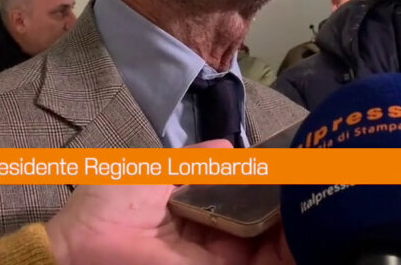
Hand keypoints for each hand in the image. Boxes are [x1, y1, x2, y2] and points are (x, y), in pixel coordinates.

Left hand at [45, 139, 293, 264]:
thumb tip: (231, 146)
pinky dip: (289, 246)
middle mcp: (209, 236)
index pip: (238, 195)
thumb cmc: (108, 210)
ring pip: (267, 240)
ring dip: (294, 220)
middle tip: (317, 176)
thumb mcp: (152, 173)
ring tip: (320, 192)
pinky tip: (310, 220)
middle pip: (257, 218)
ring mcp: (218, 258)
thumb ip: (193, 162)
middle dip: (286, 199)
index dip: (264, 181)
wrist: (80, 255)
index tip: (292, 162)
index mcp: (190, 210)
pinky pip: (264, 262)